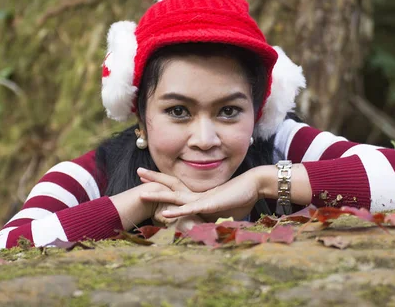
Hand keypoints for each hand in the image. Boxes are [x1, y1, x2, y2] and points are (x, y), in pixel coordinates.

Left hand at [139, 167, 261, 219]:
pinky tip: (164, 213)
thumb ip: (218, 216)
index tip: (150, 179)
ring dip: (157, 195)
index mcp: (199, 195)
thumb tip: (216, 223)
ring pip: (175, 197)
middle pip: (171, 186)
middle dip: (154, 179)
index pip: (177, 188)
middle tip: (139, 171)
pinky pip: (189, 209)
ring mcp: (201, 199)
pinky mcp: (208, 205)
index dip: (163, 183)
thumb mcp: (227, 210)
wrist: (255, 186)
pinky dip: (176, 211)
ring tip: (140, 193)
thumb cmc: (244, 196)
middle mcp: (197, 194)